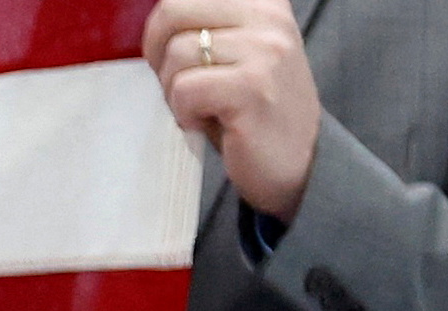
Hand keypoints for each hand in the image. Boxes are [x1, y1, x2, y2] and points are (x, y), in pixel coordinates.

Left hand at [148, 0, 321, 223]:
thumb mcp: (230, 51)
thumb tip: (153, 18)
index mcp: (261, 1)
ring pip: (176, 54)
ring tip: (204, 106)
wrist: (294, 159)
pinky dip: (184, 113)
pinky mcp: (253, 86)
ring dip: (175, 91)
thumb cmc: (249, 107)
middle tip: (182, 84)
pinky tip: (207, 121)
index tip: (177, 59)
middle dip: (159, 54)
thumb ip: (201, 26)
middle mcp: (268, 16)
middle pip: (171, 11)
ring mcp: (264, 49)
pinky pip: (185, 89)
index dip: (161, 30)